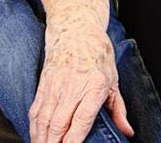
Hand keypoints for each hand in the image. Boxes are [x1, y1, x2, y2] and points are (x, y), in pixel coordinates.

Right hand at [31, 26, 129, 142]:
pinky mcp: (43, 84)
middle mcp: (72, 87)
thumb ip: (118, 109)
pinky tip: (36, 137)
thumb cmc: (96, 53)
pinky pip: (35, 111)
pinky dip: (34, 128)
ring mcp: (55, 86)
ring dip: (42, 140)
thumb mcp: (113, 80)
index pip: (82, 120)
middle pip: (58, 124)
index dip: (74, 141)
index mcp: (94, 86)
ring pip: (43, 120)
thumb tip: (126, 131)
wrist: (75, 28)